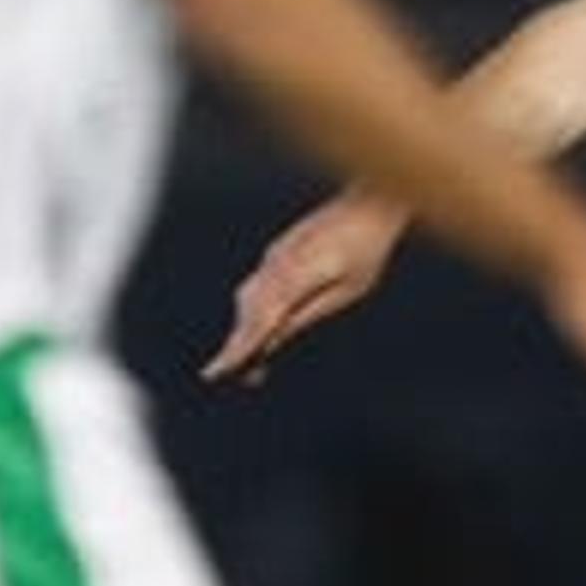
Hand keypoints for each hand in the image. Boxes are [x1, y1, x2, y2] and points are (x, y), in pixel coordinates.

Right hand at [205, 195, 412, 383]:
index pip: (261, 319)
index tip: (215, 372)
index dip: (238, 348)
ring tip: (257, 365)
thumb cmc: (369, 250)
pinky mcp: (279, 251)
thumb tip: (274, 338)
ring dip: (250, 330)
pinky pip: (260, 286)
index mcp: (298, 276)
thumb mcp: (348, 291)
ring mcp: (276, 254)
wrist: (370, 204)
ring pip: (250, 299)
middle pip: (249, 312)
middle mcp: (279, 263)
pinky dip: (257, 311)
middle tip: (250, 381)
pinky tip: (265, 331)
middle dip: (243, 346)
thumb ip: (308, 313)